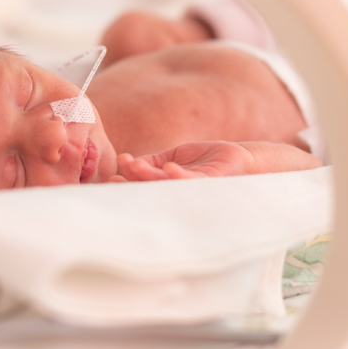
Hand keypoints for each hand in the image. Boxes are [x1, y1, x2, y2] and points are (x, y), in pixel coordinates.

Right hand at [109, 141, 251, 181]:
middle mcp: (178, 192)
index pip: (142, 186)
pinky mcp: (208, 184)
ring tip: (135, 167)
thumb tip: (129, 163)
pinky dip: (179, 176)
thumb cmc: (206, 160)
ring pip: (166, 186)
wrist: (238, 158)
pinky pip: (191, 182)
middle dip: (132, 185)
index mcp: (167, 186)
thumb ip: (154, 161)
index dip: (127, 183)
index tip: (110, 179)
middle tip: (115, 181)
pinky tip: (169, 169)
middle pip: (150, 190)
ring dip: (149, 178)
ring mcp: (192, 190)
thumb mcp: (175, 156)